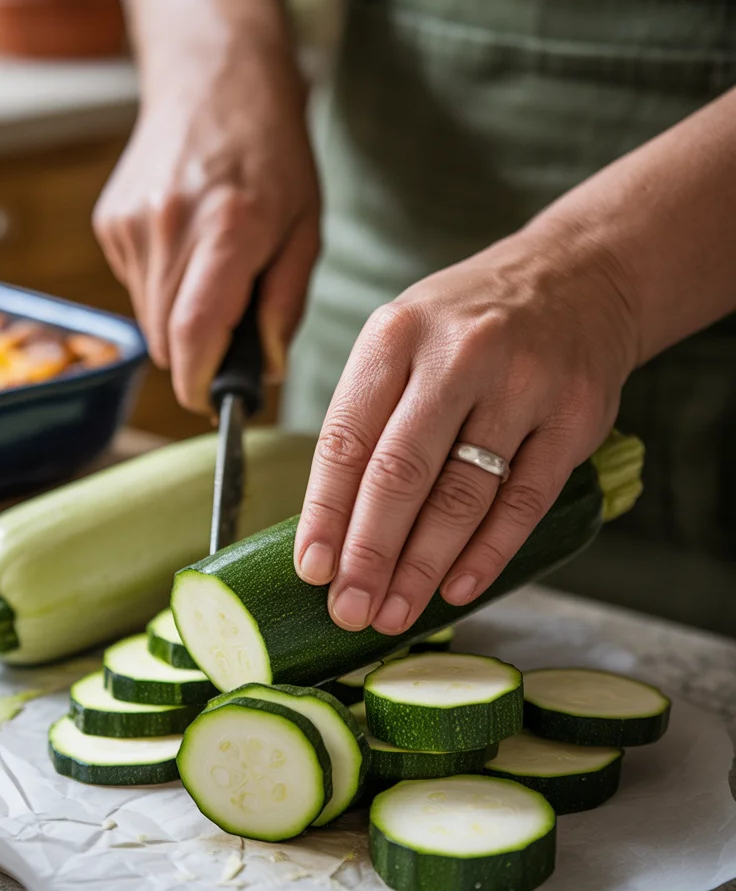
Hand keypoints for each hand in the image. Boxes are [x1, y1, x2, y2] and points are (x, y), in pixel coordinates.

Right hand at [93, 34, 319, 413]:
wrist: (212, 77)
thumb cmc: (272, 152)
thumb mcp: (305, 227)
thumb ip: (286, 304)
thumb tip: (267, 370)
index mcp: (227, 229)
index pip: (194, 334)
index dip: (199, 383)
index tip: (215, 403)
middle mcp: (169, 227)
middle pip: (167, 340)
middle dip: (198, 358)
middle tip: (232, 336)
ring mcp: (131, 225)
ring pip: (149, 320)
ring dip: (181, 323)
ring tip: (213, 275)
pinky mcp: (110, 224)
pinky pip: (136, 290)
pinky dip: (163, 291)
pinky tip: (187, 251)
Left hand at [293, 226, 638, 634]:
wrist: (579, 277)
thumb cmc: (469, 325)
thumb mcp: (404, 340)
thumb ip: (369, 417)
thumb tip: (332, 526)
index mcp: (396, 336)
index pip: (346, 438)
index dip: (325, 512)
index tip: (312, 570)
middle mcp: (457, 355)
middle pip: (400, 474)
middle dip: (369, 554)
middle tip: (350, 610)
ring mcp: (522, 385)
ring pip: (462, 495)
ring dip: (422, 566)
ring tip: (395, 613)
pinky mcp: (574, 417)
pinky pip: (524, 501)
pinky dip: (488, 553)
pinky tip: (457, 588)